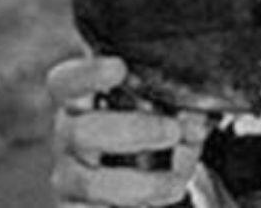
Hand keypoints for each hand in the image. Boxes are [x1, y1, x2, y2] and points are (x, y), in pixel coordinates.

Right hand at [47, 55, 211, 206]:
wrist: (142, 180)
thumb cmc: (153, 128)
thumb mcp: (168, 111)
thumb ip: (179, 110)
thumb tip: (193, 122)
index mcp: (83, 100)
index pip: (68, 82)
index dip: (88, 74)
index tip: (119, 67)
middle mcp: (70, 135)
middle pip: (81, 131)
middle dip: (132, 130)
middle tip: (173, 130)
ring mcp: (70, 176)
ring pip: (90, 182)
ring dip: (143, 183)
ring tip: (176, 181)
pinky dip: (140, 205)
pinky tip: (162, 197)